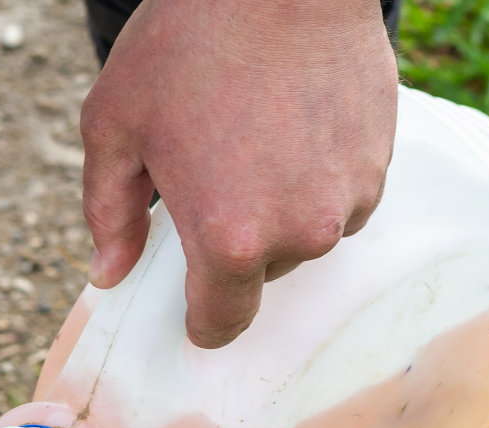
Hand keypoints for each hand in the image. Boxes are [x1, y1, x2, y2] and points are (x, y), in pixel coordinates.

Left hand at [80, 0, 397, 347]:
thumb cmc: (186, 45)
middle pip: (260, 275)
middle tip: (208, 176)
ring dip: (277, 210)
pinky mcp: (380, 163)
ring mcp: (347, 199)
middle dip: (232, 244)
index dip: (200, 322)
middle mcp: (299, 233)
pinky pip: (340, 198)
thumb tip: (109, 273)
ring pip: (303, 235)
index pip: (221, 322)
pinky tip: (289, 125)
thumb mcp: (114, 127)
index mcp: (229, 239)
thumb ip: (107, 213)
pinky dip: (313, 178)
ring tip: (249, 139)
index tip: (191, 311)